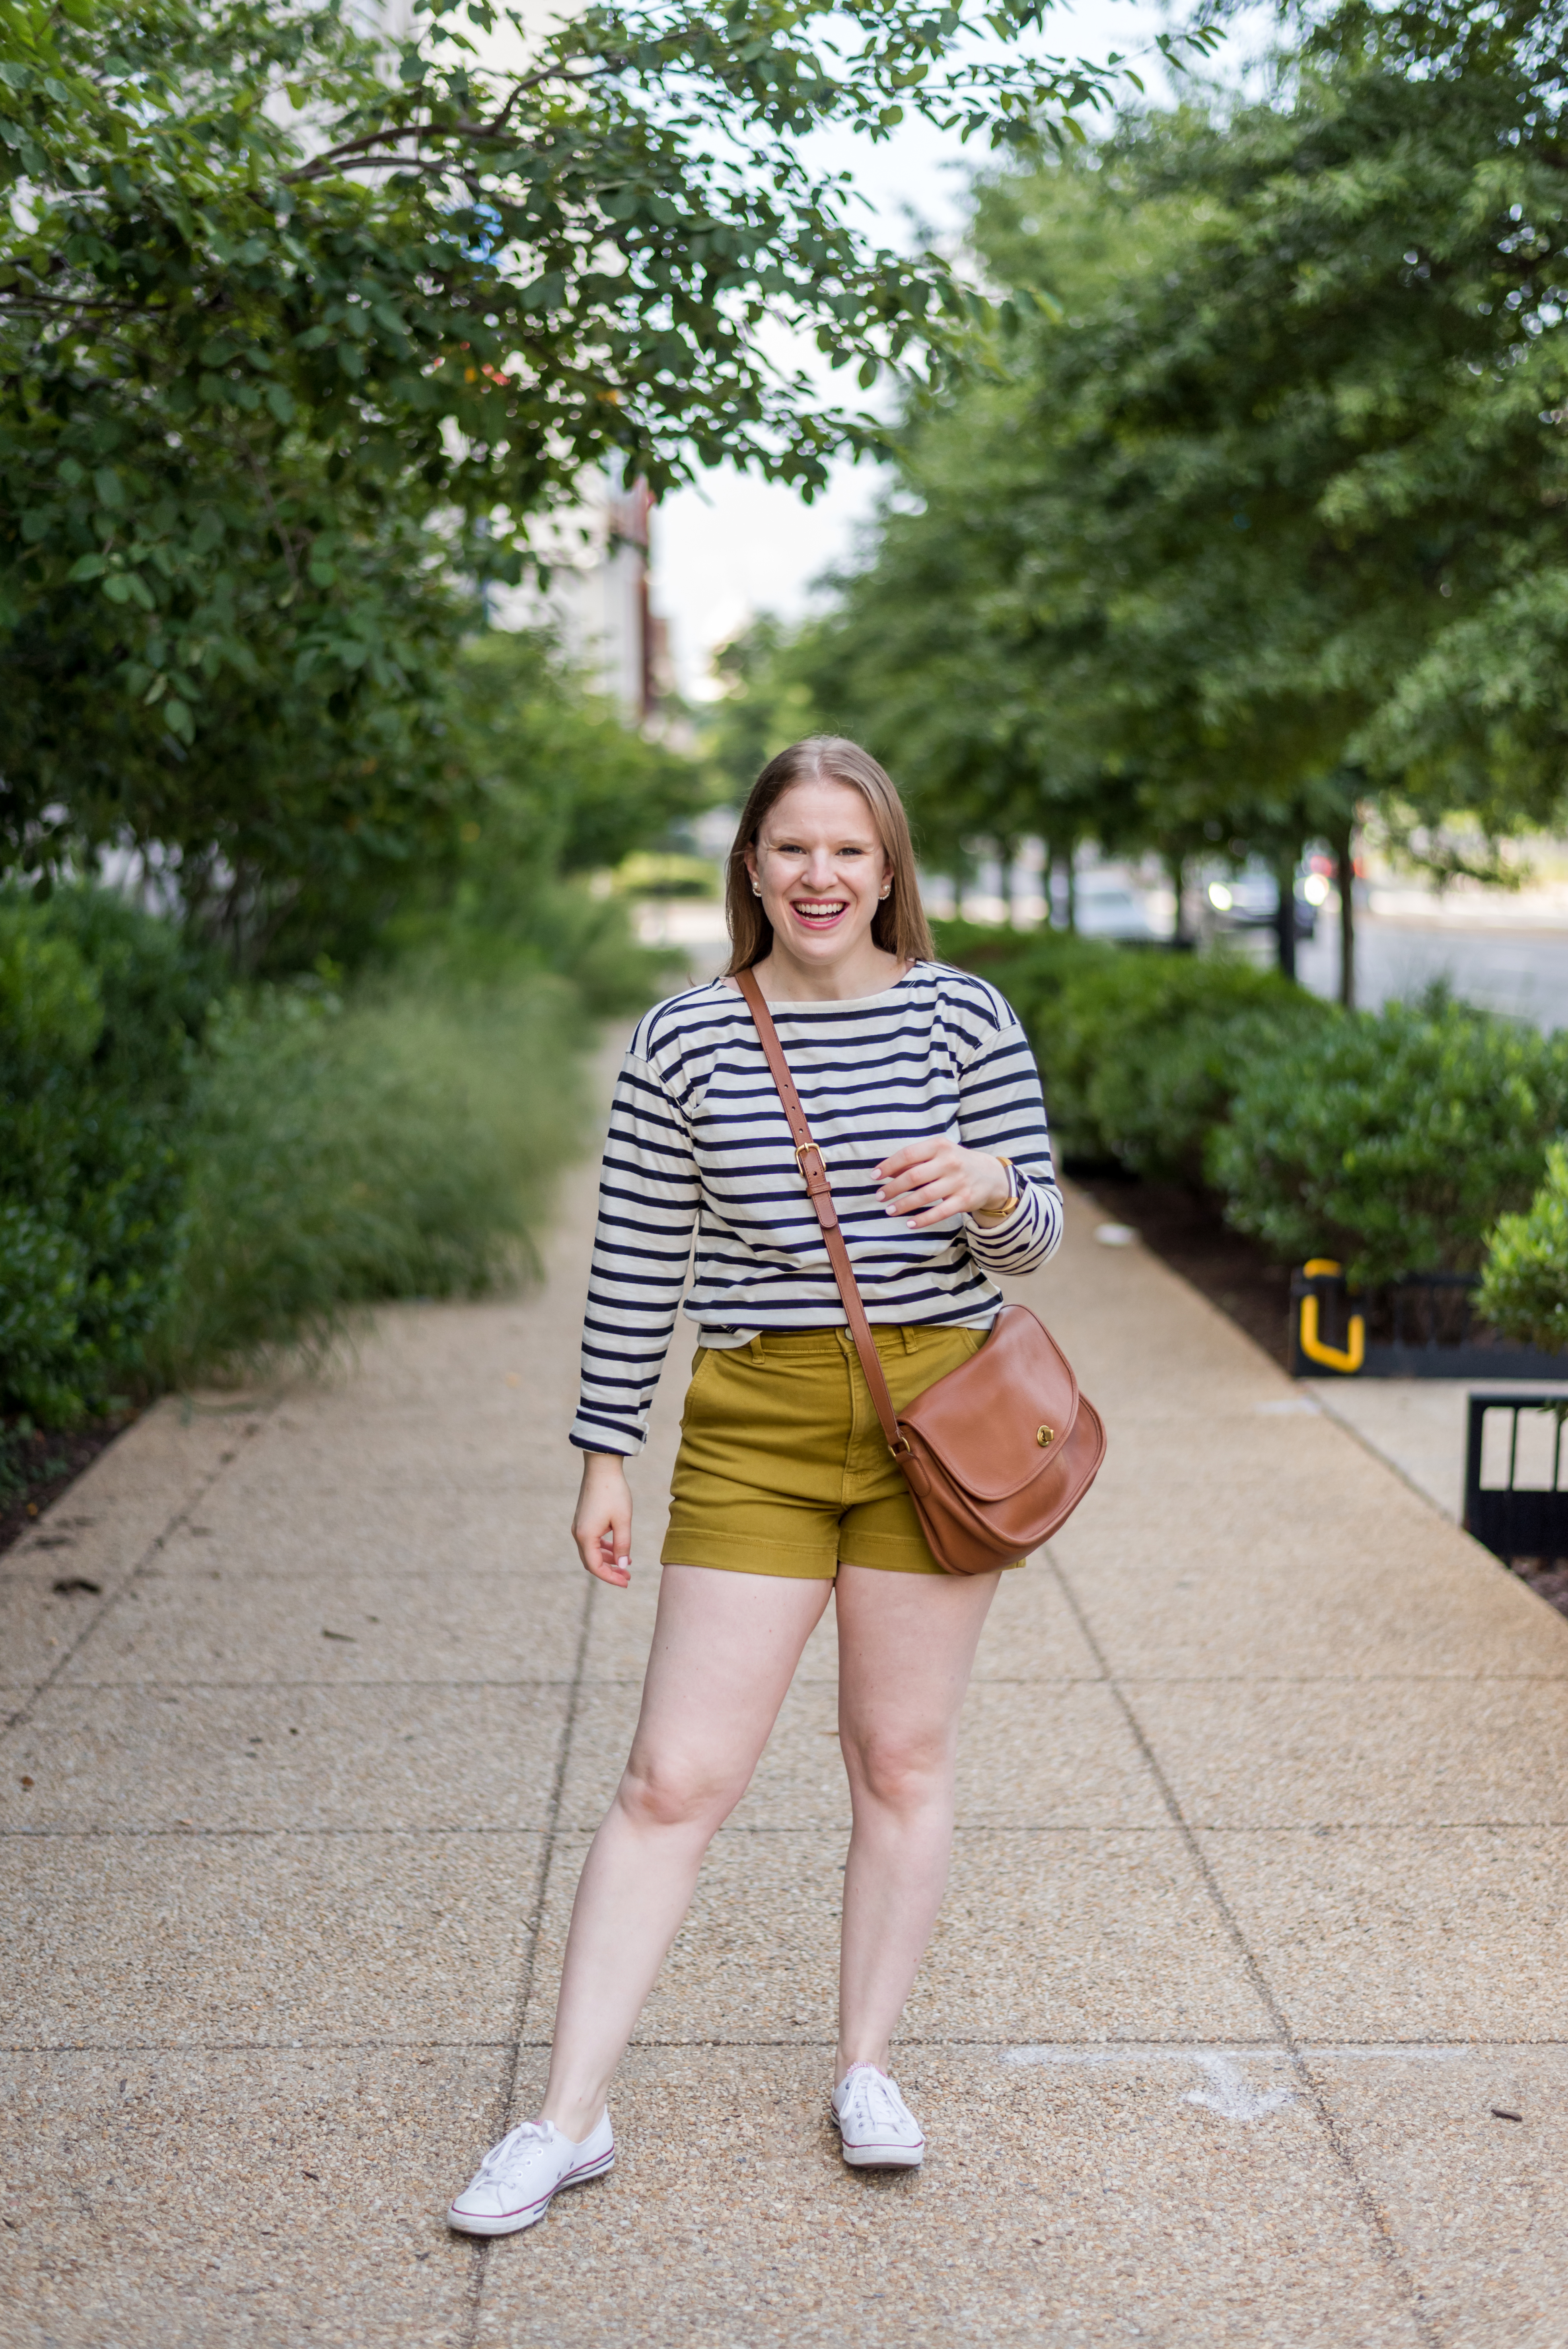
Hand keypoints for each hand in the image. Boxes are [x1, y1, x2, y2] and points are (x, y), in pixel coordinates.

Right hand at [571, 1452, 632, 1585]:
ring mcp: (579, 1526)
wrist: (602, 1466)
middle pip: (592, 1562)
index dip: (611, 1578)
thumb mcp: (623, 1521)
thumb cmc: (614, 1492)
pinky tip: (619, 1548)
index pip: (596, 1567)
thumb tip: (622, 1566)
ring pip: (592, 1552)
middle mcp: (578, 1533)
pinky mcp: (583, 1519)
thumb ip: (623, 1545)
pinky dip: (604, 1548)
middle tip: (627, 1577)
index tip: (626, 1582)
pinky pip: (592, 1541)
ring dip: (608, 1559)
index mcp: (586, 1536)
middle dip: (610, 1571)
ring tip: (627, 1564)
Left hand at [874, 1142, 1012, 1229]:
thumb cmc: (955, 1162)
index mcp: (939, 1146)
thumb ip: (914, 1160)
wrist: (990, 1175)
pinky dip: (922, 1219)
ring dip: (903, 1205)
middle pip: (913, 1176)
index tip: (874, 1176)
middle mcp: (949, 1162)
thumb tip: (885, 1171)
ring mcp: (958, 1182)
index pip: (908, 1154)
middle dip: (892, 1188)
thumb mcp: (938, 1153)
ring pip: (924, 1196)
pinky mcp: (965, 1200)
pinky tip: (909, 1223)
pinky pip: (939, 1213)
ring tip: (890, 1210)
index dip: (888, 1166)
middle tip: (880, 1197)